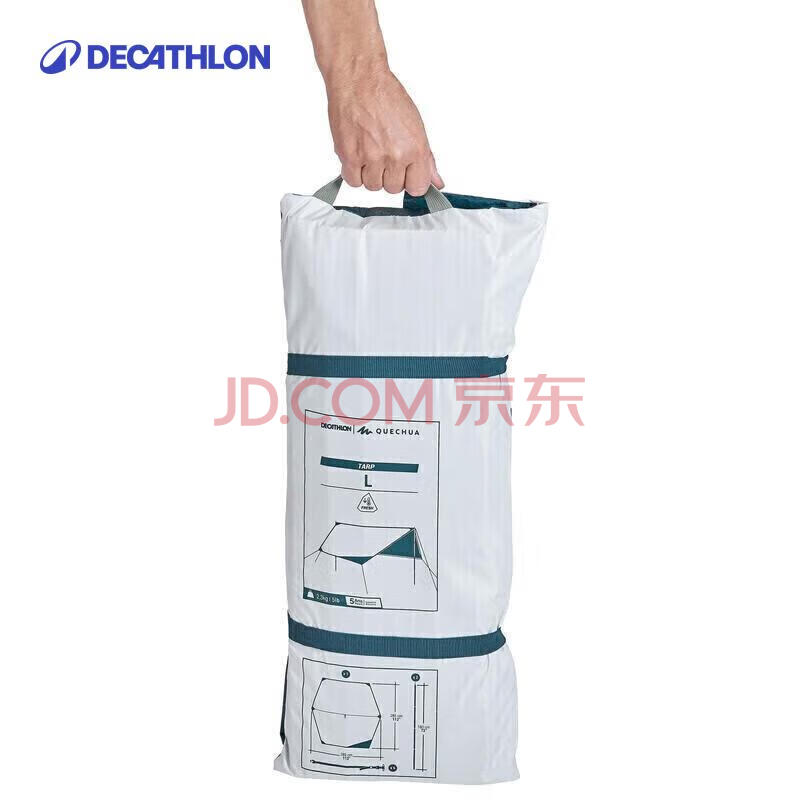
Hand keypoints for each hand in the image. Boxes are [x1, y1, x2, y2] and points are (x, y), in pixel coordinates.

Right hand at [325, 64, 443, 195]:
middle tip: (384, 153)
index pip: (418, 188)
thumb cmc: (386, 96)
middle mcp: (395, 155)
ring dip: (370, 174)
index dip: (410, 181)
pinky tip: (358, 155)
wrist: (359, 78)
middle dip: (389, 175)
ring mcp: (372, 157)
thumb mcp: (416, 126)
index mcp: (415, 149)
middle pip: (393, 188)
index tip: (405, 174)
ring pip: (372, 186)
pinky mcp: (350, 156)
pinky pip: (353, 181)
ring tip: (370, 151)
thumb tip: (436, 181)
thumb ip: (426, 159)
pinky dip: (354, 172)